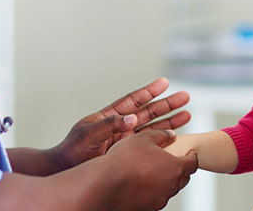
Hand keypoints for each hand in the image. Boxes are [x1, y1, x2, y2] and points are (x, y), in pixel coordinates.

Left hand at [50, 77, 190, 170]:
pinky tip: (176, 137)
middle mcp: (122, 126)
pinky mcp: (129, 153)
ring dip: (170, 121)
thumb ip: (111, 124)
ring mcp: (127, 140)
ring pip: (153, 128)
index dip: (149, 91)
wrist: (66, 169)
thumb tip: (132, 118)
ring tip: (187, 114)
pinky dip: (163, 141)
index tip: (165, 82)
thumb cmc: (72, 150)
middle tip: (185, 97)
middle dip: (167, 104)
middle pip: (149, 112)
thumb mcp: (89, 133)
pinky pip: (149, 145)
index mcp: (111, 116)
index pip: (133, 100)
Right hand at [105, 130, 198, 210]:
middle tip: (173, 160)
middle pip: (184, 177)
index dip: (192, 155)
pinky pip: (157, 197)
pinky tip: (144, 182)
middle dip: (181, 168)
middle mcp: (171, 186)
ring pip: (170, 188)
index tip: (188, 152)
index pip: (193, 162)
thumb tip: (171, 135)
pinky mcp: (148, 208)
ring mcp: (160, 199)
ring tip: (156, 170)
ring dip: (168, 180)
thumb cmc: (123, 159)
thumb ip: (162, 135)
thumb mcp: (144, 138)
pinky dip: (155, 190)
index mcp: (175, 167)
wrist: (103, 184)